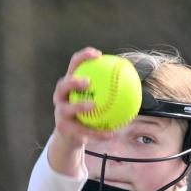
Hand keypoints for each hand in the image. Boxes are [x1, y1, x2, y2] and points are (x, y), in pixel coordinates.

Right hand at [48, 47, 101, 176]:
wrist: (70, 135)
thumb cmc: (85, 113)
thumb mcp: (92, 99)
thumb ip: (106, 89)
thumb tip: (131, 80)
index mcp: (69, 84)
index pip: (74, 65)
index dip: (84, 57)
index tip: (98, 55)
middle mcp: (60, 96)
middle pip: (63, 85)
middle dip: (74, 81)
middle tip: (88, 81)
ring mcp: (60, 112)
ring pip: (69, 108)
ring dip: (80, 105)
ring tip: (93, 105)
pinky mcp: (64, 128)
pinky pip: (83, 130)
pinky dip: (97, 132)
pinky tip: (111, 133)